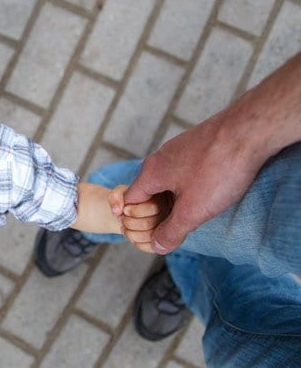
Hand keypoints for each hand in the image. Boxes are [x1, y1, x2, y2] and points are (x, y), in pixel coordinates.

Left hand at [108, 186, 167, 252]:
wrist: (130, 214)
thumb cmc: (127, 201)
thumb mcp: (119, 194)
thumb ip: (115, 197)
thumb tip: (117, 211)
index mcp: (163, 199)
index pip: (153, 208)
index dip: (134, 211)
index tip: (125, 210)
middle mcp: (170, 214)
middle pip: (149, 224)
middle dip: (128, 223)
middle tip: (122, 219)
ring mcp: (168, 230)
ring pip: (149, 237)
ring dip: (130, 234)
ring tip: (124, 227)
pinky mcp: (165, 242)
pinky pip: (151, 247)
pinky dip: (136, 243)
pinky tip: (131, 235)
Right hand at [120, 53, 300, 253]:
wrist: (249, 131)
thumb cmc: (219, 169)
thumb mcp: (193, 210)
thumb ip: (171, 231)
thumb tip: (156, 245)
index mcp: (151, 173)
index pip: (128, 201)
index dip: (135, 221)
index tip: (151, 234)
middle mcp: (159, 158)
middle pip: (147, 191)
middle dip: (157, 212)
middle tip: (176, 227)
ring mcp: (178, 149)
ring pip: (167, 181)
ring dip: (175, 199)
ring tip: (196, 211)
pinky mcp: (196, 145)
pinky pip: (183, 170)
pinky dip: (189, 185)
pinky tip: (209, 190)